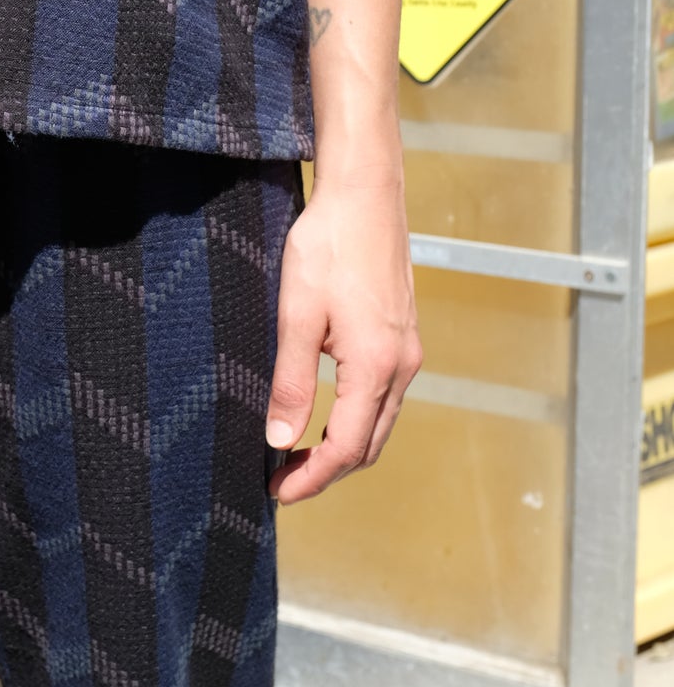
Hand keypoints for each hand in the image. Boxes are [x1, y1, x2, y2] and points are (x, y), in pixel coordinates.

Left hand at [263, 171, 420, 504]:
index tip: (278, 492)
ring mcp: (407, 351)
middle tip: (283, 481)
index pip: (347, 448)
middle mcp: (402, 365)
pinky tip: (327, 412)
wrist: (365, 194)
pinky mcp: (403, 335)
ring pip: (380, 422)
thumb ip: (291, 382)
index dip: (312, 478)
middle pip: (370, 444)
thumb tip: (280, 440)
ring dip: (343, 446)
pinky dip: (356, 417)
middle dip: (328, 471)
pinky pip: (384, 395)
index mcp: (376, 366)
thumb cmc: (329, 245)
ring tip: (298, 454)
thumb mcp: (297, 315)